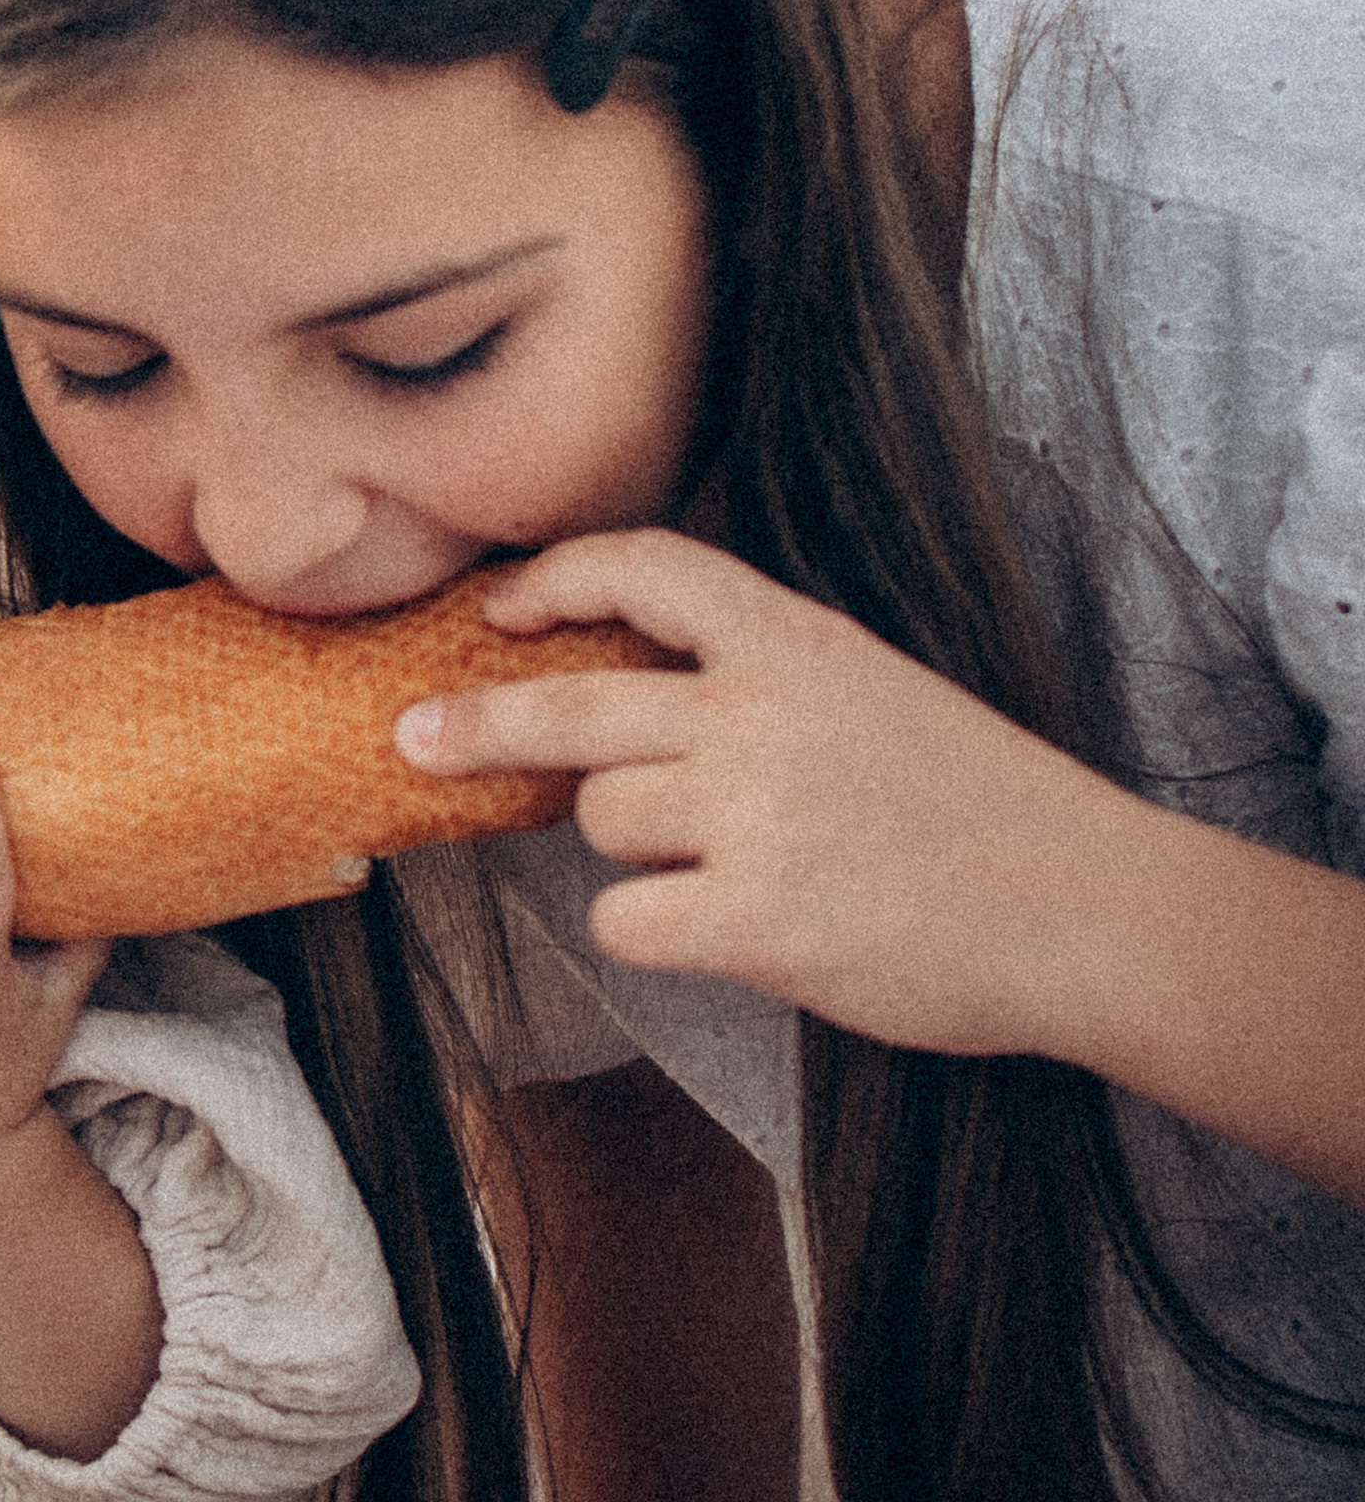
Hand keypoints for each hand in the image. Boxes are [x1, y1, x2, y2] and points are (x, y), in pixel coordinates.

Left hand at [393, 527, 1138, 1057]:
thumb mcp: (877, 693)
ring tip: (744, 867)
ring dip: (638, 849)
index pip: (648, 571)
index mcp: (800, 644)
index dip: (557, 580)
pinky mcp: (753, 920)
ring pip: (604, 819)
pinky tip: (732, 931)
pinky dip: (656, 930)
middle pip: (570, 706)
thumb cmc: (985, 812)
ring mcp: (754, 816)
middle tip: (413, 735)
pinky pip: (625, 919)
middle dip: (476, 721)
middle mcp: (764, 714)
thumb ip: (761, 684)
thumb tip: (623, 709)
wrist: (1087, 910)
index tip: (498, 609)